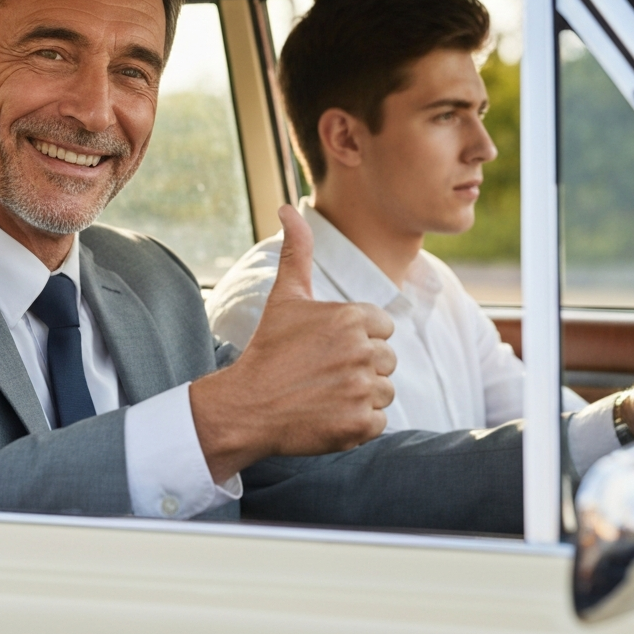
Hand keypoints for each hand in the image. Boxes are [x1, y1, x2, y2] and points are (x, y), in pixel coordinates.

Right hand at [190, 206, 396, 482]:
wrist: (247, 406)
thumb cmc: (268, 349)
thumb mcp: (284, 297)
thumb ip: (296, 251)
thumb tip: (287, 208)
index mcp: (352, 317)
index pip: (382, 328)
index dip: (357, 338)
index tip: (327, 348)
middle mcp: (363, 351)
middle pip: (386, 360)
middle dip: (360, 367)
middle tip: (322, 373)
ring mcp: (362, 390)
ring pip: (384, 391)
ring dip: (360, 395)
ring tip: (325, 393)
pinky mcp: (360, 425)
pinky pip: (377, 421)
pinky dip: (356, 423)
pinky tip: (328, 414)